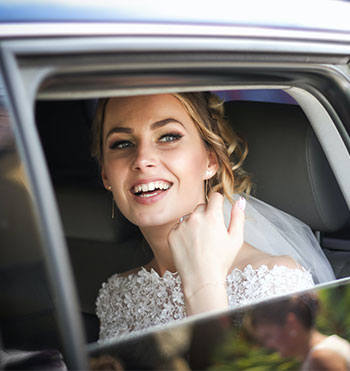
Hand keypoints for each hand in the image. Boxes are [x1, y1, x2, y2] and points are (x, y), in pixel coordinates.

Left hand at [168, 192, 244, 312]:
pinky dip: (183, 233)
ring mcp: (181, 225)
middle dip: (206, 214)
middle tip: (210, 233)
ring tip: (200, 242)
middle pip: (201, 206)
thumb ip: (238, 217)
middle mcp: (195, 218)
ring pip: (189, 216)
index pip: (214, 196)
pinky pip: (178, 227)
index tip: (218, 210)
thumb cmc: (220, 261)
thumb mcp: (236, 239)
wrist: (201, 279)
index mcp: (212, 217)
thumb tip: (240, 201)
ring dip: (194, 223)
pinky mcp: (172, 234)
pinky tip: (190, 246)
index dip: (218, 202)